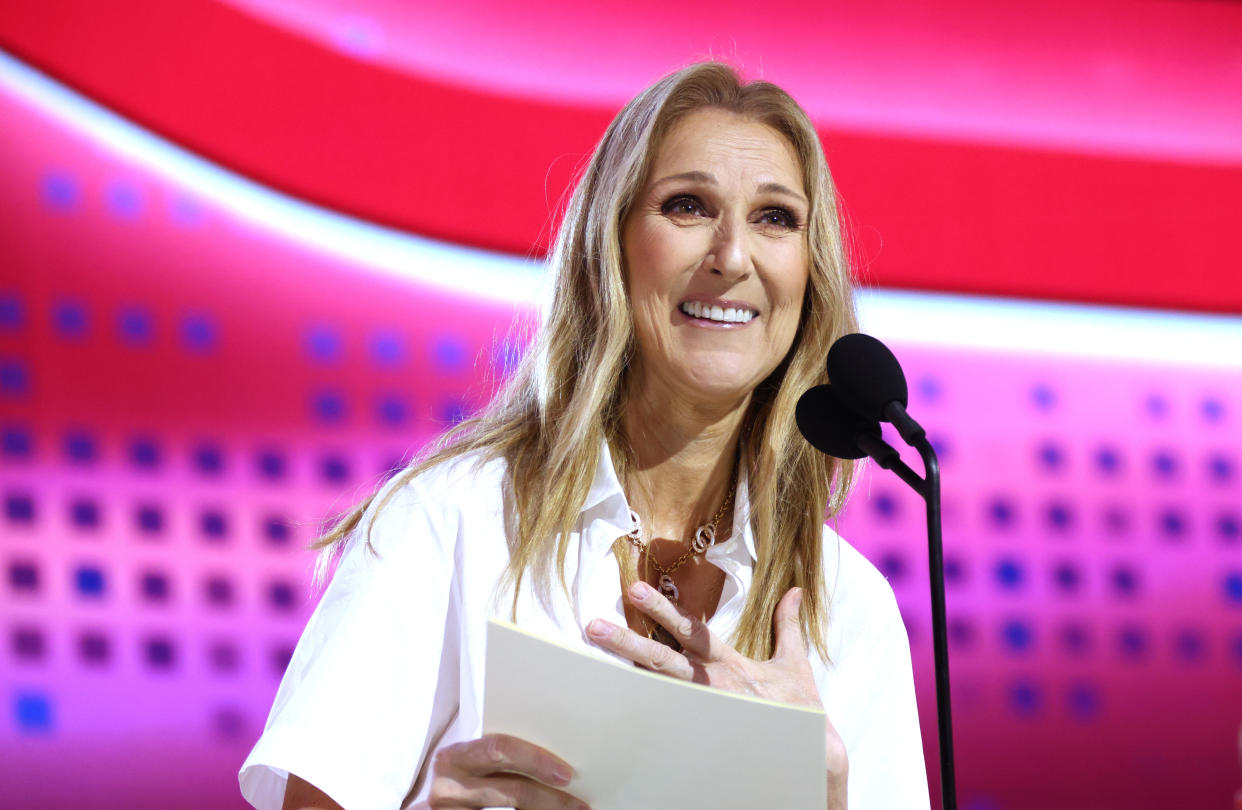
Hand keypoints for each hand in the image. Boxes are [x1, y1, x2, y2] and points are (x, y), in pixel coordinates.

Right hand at [424, 733, 589, 809]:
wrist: (425, 803)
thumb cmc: (457, 773)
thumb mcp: (468, 758)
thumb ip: (496, 752)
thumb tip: (554, 750)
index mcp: (455, 757)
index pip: (500, 749)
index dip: (536, 760)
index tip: (566, 773)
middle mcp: (450, 787)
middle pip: (513, 791)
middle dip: (551, 799)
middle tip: (579, 803)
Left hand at [587, 583, 847, 808]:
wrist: (810, 760)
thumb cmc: (798, 711)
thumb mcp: (795, 664)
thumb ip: (787, 625)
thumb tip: (793, 591)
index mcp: (730, 666)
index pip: (693, 631)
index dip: (665, 611)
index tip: (636, 591)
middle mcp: (712, 688)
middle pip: (664, 661)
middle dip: (629, 642)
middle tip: (593, 626)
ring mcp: (702, 714)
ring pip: (656, 692)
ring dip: (625, 676)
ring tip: (593, 665)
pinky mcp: (699, 737)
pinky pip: (663, 724)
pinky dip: (638, 715)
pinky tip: (611, 707)